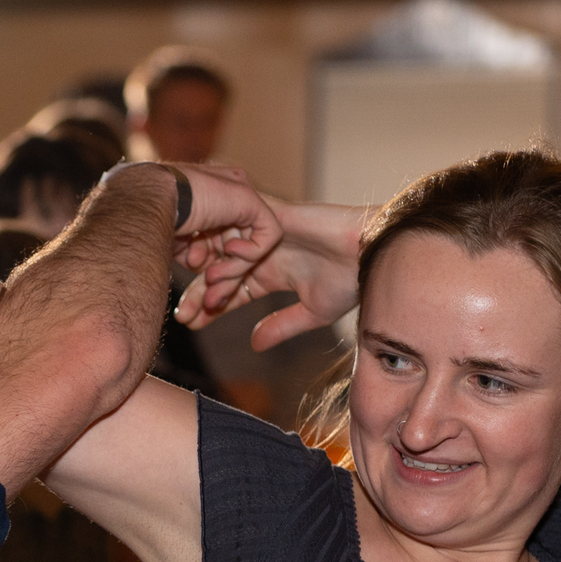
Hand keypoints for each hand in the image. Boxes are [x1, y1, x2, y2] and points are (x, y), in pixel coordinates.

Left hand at [180, 195, 364, 349]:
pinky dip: (229, 244)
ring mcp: (270, 232)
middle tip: (181, 314)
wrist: (379, 251)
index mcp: (273, 272)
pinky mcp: (279, 216)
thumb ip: (281, 327)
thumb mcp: (313, 312)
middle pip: (221, 270)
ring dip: (210, 272)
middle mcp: (266, 251)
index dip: (212, 306)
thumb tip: (253, 345)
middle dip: (200, 292)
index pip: (233, 289)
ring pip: (227, 249)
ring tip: (197, 296)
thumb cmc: (356, 280)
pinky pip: (245, 227)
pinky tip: (212, 264)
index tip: (190, 324)